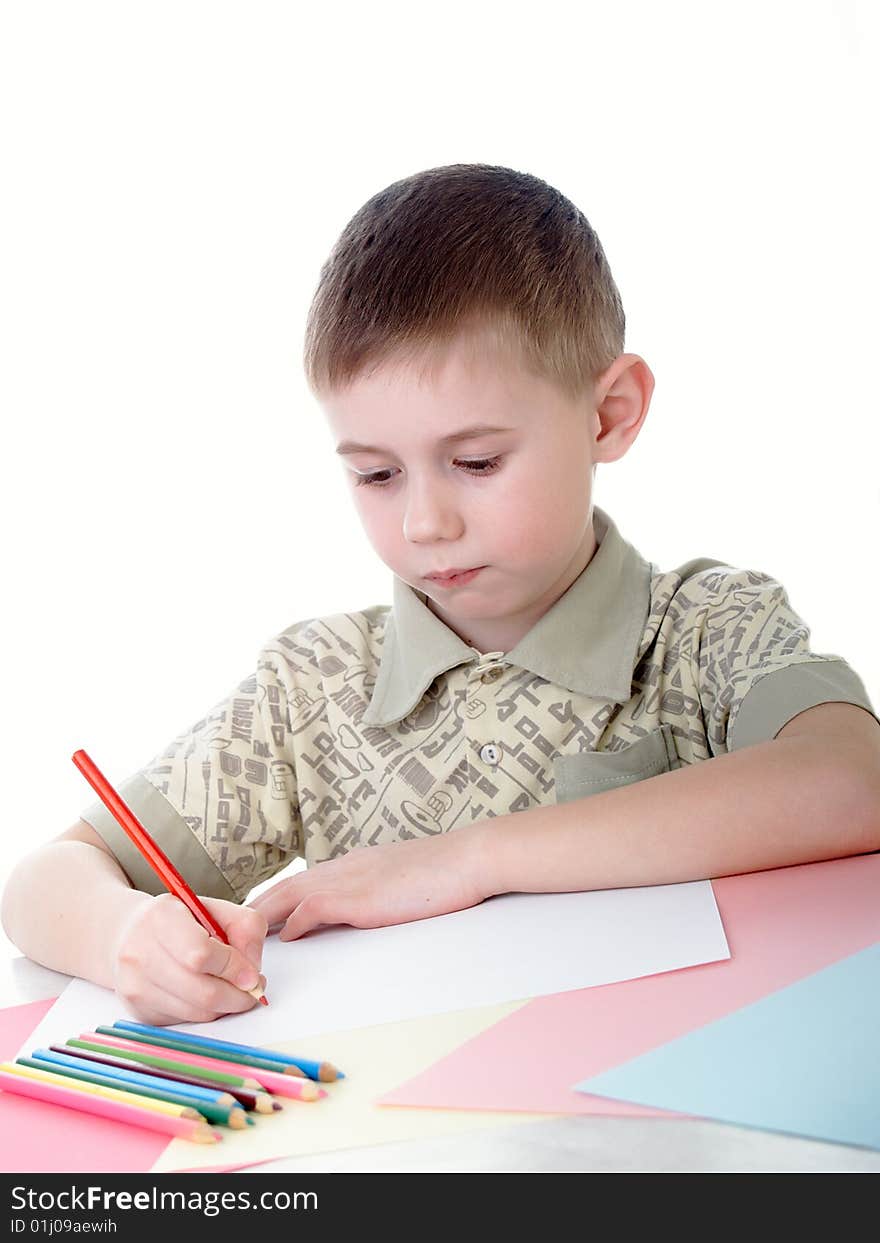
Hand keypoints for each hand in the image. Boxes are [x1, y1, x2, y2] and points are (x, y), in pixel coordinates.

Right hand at [111, 892, 268, 1024]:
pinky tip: (205, 993)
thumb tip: (252, 969)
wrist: (130, 936)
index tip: (253, 975)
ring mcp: (135, 986)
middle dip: (238, 996)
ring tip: (231, 988)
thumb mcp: (215, 909)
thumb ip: (245, 928)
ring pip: (197, 1013)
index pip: (200, 954)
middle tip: (254, 989)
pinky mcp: (138, 1011)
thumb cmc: (179, 922)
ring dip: (225, 1007)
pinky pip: (185, 1023)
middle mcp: (139, 953)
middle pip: (202, 992)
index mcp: (161, 918)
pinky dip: (204, 1013)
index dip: (233, 968)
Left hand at [248, 832, 487, 940]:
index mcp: (351, 866)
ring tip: (241, 942)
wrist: (467, 859)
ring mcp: (348, 881)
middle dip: (254, 911)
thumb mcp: (398, 881)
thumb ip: (374, 893)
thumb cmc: (443, 874)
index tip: (255, 921)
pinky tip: (286, 939)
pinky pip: (311, 909)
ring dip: (262, 920)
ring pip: (287, 896)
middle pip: (283, 888)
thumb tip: (360, 912)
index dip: (274, 902)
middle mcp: (342, 869)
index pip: (300, 883)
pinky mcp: (358, 897)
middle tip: (230, 933)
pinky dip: (293, 924)